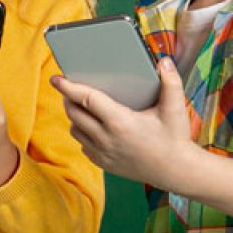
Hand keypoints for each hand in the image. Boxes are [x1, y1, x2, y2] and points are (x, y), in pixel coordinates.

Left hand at [54, 58, 192, 185]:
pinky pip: (83, 144)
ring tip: (83, 106)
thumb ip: (171, 82)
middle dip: (68, 98)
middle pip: (74, 113)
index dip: (69, 87)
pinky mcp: (103, 163)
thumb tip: (164, 61)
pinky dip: (83, 133)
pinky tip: (94, 126)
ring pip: (75, 130)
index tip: (56, 78)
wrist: (176, 171)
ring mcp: (103, 153)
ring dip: (75, 116)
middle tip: (71, 87)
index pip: (86, 99)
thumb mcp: (176, 108)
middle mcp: (107, 139)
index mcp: (120, 122)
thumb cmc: (175, 138)